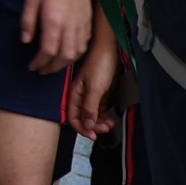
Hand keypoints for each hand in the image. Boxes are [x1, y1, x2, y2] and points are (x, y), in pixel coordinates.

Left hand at [20, 0, 93, 74]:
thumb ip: (28, 20)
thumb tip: (26, 40)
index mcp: (55, 20)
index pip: (48, 51)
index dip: (39, 62)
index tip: (31, 66)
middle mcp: (71, 26)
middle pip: (64, 57)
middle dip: (52, 68)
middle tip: (41, 70)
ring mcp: (82, 24)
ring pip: (77, 53)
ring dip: (65, 64)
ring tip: (53, 66)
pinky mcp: (88, 20)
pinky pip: (84, 44)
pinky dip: (76, 53)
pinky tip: (68, 53)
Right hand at [68, 19, 123, 137]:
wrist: (112, 50)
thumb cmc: (101, 63)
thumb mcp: (95, 88)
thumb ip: (89, 107)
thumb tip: (87, 124)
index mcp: (75, 94)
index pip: (73, 117)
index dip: (82, 128)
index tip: (93, 135)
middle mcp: (81, 96)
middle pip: (83, 118)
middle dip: (94, 126)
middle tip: (105, 128)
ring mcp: (92, 95)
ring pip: (93, 115)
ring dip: (101, 122)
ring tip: (110, 124)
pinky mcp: (101, 94)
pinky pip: (101, 110)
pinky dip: (105, 116)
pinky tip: (111, 119)